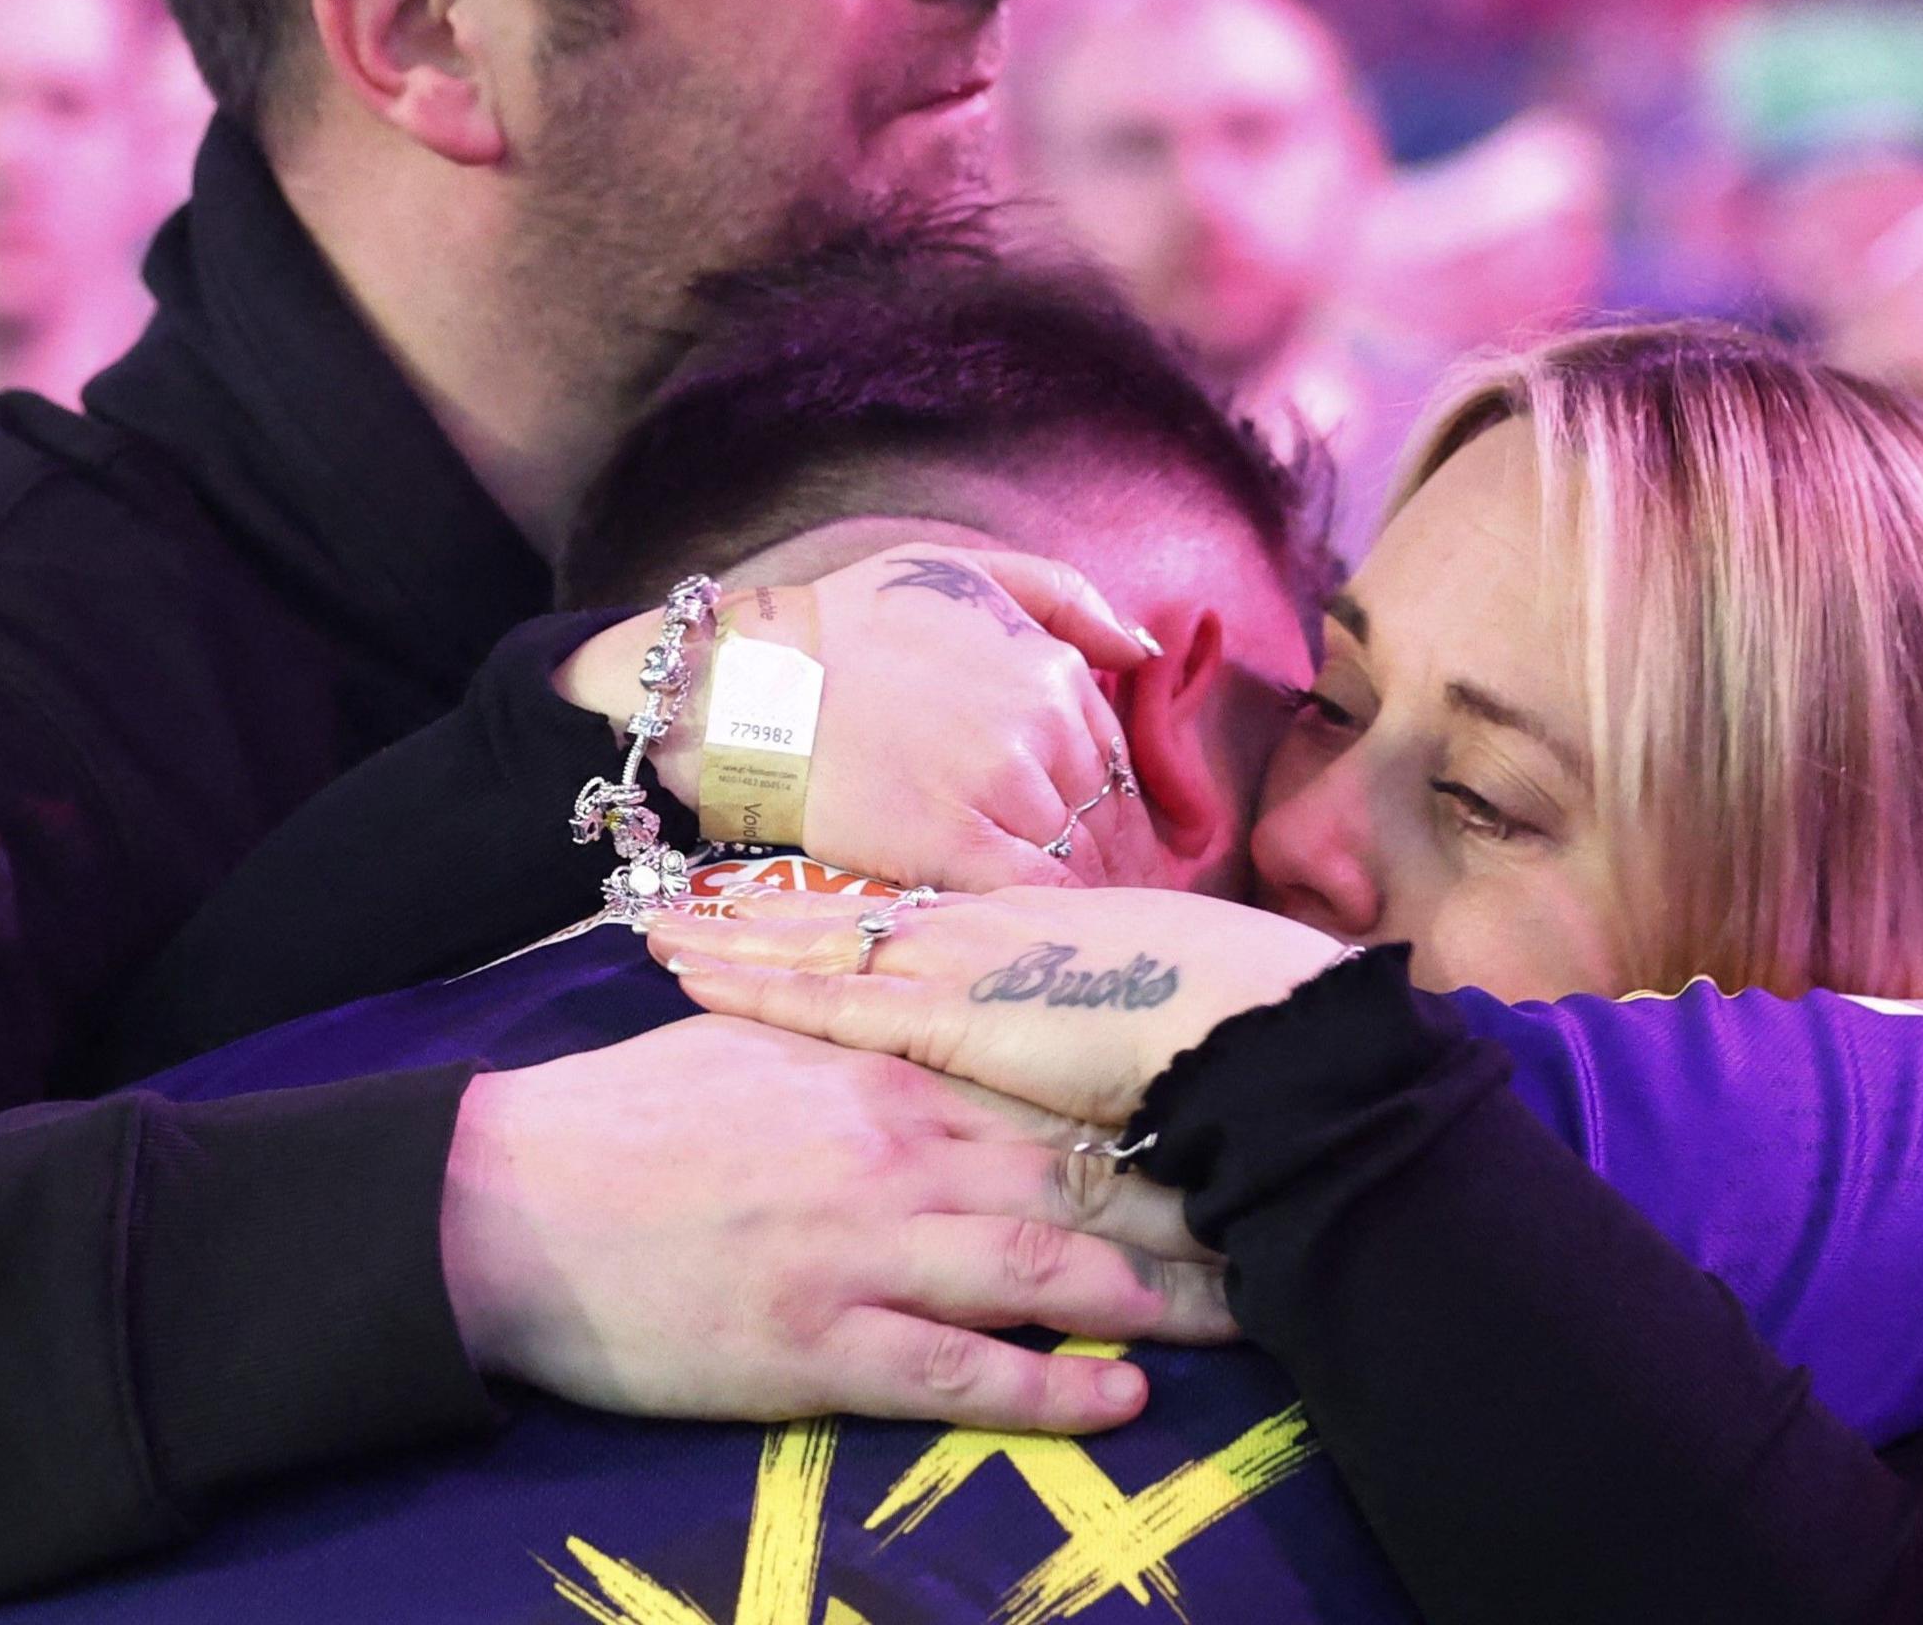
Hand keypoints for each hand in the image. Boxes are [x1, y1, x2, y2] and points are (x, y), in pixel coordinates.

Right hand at [438, 1015, 1229, 1434]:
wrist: (502, 1201)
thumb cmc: (620, 1120)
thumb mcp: (748, 1044)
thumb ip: (848, 1033)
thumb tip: (917, 1009)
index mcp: (881, 1074)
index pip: (1051, 1092)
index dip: (1156, 1117)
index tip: (1239, 1128)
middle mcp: (894, 1151)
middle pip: (1081, 1179)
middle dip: (1196, 1212)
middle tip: (1288, 1228)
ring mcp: (862, 1248)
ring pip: (1048, 1269)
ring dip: (1160, 1297)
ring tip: (1251, 1318)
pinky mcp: (819, 1343)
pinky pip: (964, 1372)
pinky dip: (1053, 1387)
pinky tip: (1123, 1399)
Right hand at [560, 546, 1159, 890]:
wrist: (749, 684)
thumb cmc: (848, 621)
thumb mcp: (962, 571)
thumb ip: (1064, 598)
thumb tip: (1139, 647)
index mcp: (1049, 668)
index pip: (1113, 756)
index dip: (1117, 807)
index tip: (1117, 843)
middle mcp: (1038, 725)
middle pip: (1103, 815)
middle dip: (1114, 860)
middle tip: (1114, 902)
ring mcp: (1000, 787)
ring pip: (1078, 859)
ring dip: (1087, 894)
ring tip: (1082, 932)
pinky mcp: (956, 844)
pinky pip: (1034, 893)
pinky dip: (1050, 916)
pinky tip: (1042, 936)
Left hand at [649, 885, 1351, 1129]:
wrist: (1267, 1031)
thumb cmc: (1236, 1020)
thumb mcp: (1156, 999)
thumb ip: (1099, 1009)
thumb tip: (1083, 1030)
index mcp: (1034, 921)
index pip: (910, 907)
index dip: (835, 900)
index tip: (771, 891)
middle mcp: (985, 927)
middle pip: (848, 911)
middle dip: (762, 908)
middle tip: (673, 895)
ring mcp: (965, 966)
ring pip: (820, 943)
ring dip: (735, 938)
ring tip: (654, 926)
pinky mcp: (953, 1019)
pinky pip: (831, 1001)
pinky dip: (758, 989)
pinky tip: (695, 977)